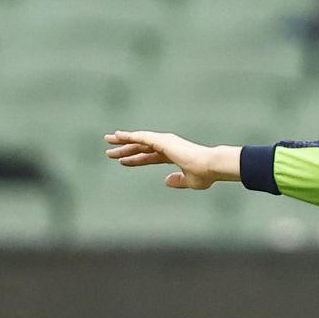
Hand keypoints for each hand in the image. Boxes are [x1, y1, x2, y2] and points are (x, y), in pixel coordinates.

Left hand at [104, 131, 239, 189]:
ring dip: (123, 141)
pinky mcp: (163, 141)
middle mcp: (168, 146)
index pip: (149, 157)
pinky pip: (142, 137)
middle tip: (110, 151)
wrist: (211, 166)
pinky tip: (118, 136)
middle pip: (141, 147)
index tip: (123, 162)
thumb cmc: (205, 174)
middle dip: (125, 149)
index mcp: (173, 155)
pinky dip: (130, 136)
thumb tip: (166, 181)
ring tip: (108, 140)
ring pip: (139, 140)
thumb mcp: (190, 181)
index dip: (136, 159)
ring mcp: (165, 142)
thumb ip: (178, 181)